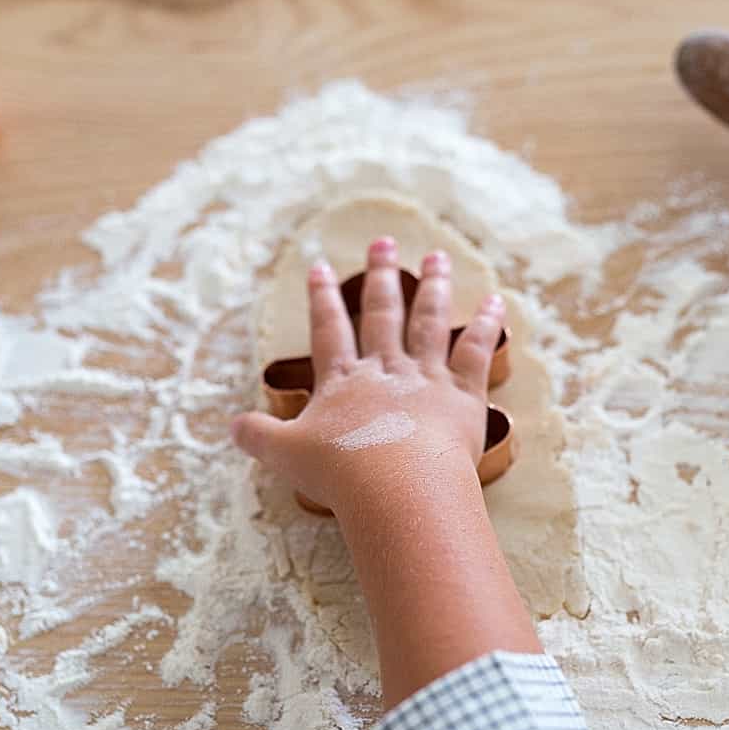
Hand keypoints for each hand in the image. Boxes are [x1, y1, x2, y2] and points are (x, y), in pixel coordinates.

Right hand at [229, 236, 502, 518]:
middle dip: (381, 276)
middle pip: (383, 314)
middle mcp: (384, 370)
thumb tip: (233, 426)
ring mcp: (426, 378)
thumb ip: (260, 437)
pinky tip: (495, 301)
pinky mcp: (463, 395)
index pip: (329, 330)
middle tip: (383, 243)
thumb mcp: (285, 455)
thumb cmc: (340, 473)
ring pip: (430, 323)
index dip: (323, 298)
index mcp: (342, 381)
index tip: (320, 267)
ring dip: (434, 288)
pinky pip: (477, 351)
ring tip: (436, 258)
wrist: (396, 486)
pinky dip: (487, 325)